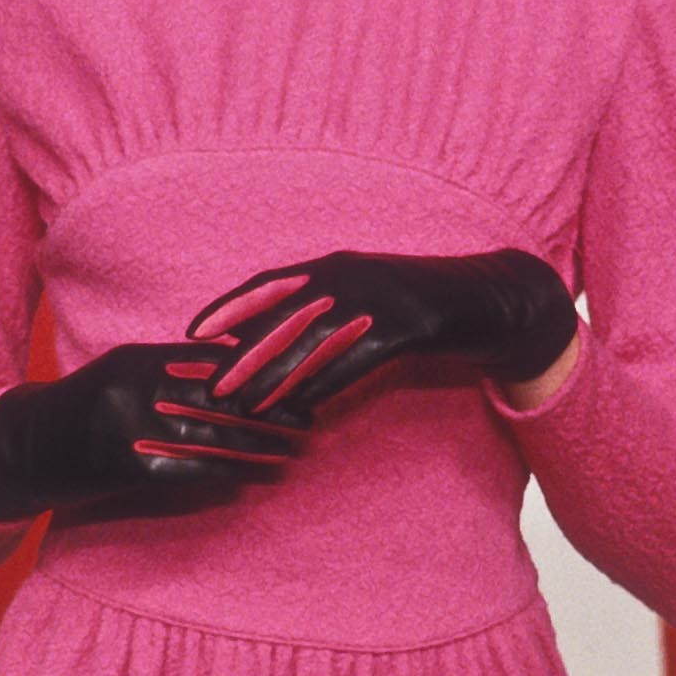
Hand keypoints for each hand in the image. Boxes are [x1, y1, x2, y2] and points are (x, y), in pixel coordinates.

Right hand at [0, 342, 302, 524]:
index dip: (254, 371)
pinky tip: (252, 477)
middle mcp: (132, 391)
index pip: (207, 362)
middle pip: (215, 400)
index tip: (293, 377)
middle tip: (310, 418)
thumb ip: (171, 364)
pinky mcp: (125, 470)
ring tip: (293, 451)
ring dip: (255, 447)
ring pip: (207, 438)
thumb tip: (234, 357)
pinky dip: (221, 474)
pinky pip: (184, 471)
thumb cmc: (85, 405)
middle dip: (267, 411)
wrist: (28, 448)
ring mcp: (128, 432)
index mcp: (134, 360)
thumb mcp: (122, 371)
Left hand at [187, 249, 577, 416]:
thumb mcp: (362, 299)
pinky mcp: (404, 325)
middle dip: (240, 351)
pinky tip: (304, 409)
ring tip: (243, 405)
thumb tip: (277, 340)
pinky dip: (326, 383)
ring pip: (313, 339)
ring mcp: (375, 299)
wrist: (485, 299)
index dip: (227, 307)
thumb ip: (323, 312)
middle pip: (282, 315)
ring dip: (275, 374)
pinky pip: (355, 358)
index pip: (268, 284)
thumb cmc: (418, 305)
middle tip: (206, 383)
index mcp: (333, 266)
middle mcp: (348, 275)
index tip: (190, 332)